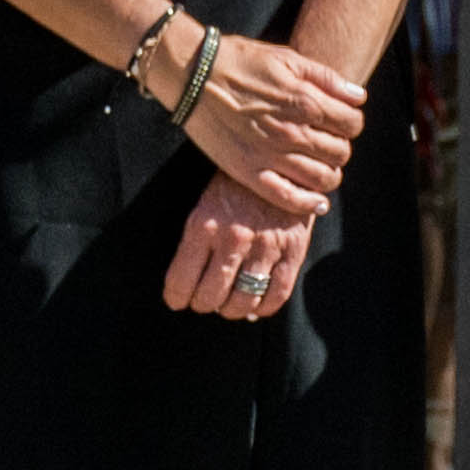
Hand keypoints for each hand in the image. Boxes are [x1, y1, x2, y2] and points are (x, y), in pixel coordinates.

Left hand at [164, 173, 318, 321]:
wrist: (281, 160)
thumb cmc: (235, 185)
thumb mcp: (205, 205)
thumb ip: (197, 243)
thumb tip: (190, 288)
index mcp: (203, 225)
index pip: (181, 280)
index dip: (176, 297)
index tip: (178, 300)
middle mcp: (233, 238)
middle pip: (211, 297)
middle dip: (203, 304)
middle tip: (205, 300)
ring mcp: (266, 245)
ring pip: (243, 301)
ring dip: (232, 309)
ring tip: (229, 304)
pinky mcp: (294, 249)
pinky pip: (277, 294)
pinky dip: (264, 307)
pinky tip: (256, 304)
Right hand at [178, 30, 369, 219]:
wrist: (193, 75)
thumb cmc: (241, 62)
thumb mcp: (288, 58)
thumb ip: (328, 79)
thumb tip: (359, 97)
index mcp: (305, 102)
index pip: (352, 123)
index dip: (352, 122)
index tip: (341, 120)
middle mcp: (292, 133)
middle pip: (341, 152)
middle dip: (340, 146)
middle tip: (327, 140)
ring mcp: (271, 156)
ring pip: (323, 178)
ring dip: (330, 173)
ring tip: (320, 164)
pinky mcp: (249, 173)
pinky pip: (287, 198)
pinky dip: (308, 204)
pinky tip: (317, 202)